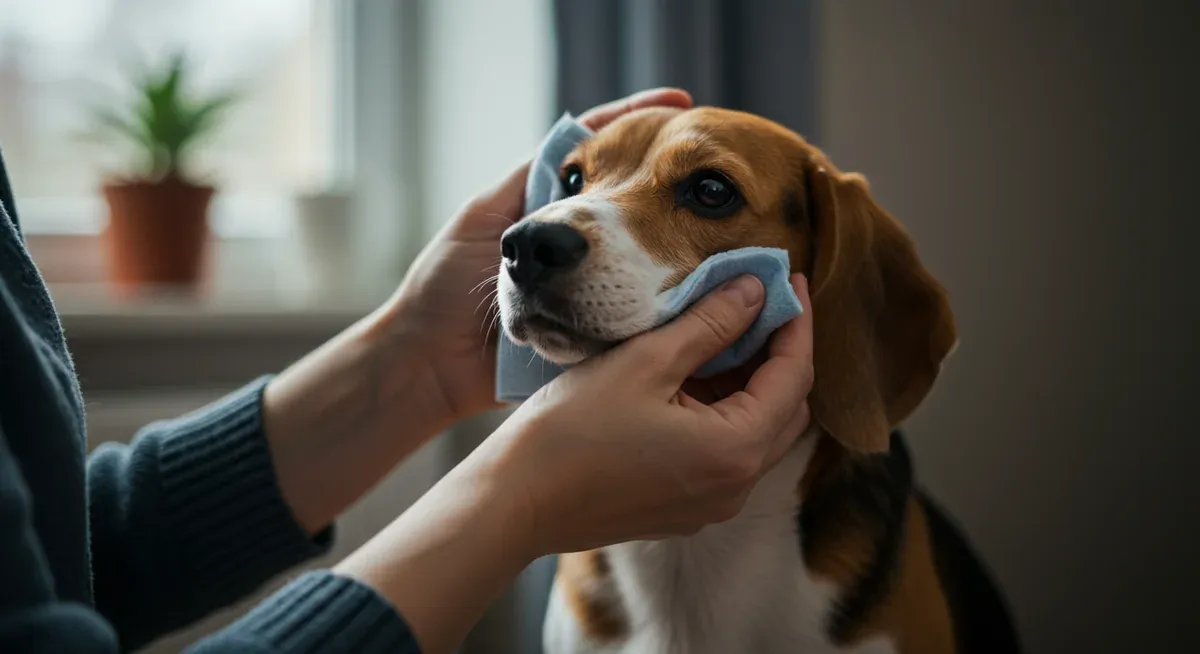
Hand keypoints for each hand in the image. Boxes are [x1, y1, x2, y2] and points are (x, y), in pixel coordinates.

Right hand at [335, 273, 812, 653]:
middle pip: (785, 409)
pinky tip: (691, 378)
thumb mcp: (645, 361)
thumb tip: (754, 290)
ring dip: (750, 383)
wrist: (514, 501)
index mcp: (734, 450)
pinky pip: (724, 455)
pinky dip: (723, 412)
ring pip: (756, 433)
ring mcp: (709, 505)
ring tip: (722, 332)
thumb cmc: (571, 430)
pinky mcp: (682, 510)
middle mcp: (735, 487)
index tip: (788, 280)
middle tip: (759, 304)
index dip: (796, 323)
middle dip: (779, 353)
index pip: (794, 376)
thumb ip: (709, 323)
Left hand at [382, 88, 694, 423]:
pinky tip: (692, 289)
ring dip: (677, 254)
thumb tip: (583, 135)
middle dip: (674, 189)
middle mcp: (579, 250)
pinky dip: (660, 307)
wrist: (430, 360)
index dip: (643, 127)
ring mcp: (590, 293)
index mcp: (554, 213)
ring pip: (645, 266)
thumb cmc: (445, 284)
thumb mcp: (489, 213)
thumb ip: (534, 179)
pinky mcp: (592, 339)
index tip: (682, 105)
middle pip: (638, 208)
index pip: (606, 157)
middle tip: (709, 173)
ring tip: (718, 233)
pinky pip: (633, 320)